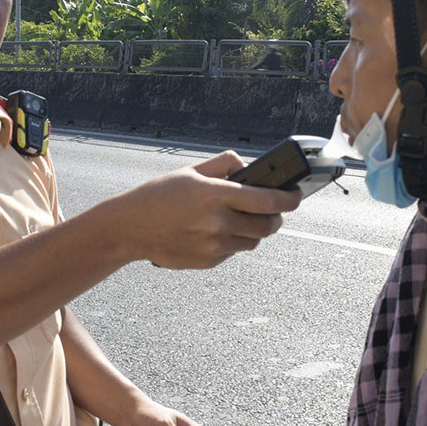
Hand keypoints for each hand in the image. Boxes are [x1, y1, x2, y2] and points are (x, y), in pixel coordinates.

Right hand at [123, 152, 302, 269]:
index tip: (296, 196)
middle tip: (274, 212)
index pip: (268, 200)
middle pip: (267, 226)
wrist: (130, 228)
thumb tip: (249, 166)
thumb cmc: (159, 195)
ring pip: (252, 242)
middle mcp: (218, 222)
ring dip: (255, 231)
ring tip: (243, 220)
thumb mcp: (191, 171)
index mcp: (216, 194)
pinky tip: (216, 232)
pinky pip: (232, 252)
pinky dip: (233, 242)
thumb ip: (224, 164)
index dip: (289, 199)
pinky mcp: (207, 261)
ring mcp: (213, 245)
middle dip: (276, 219)